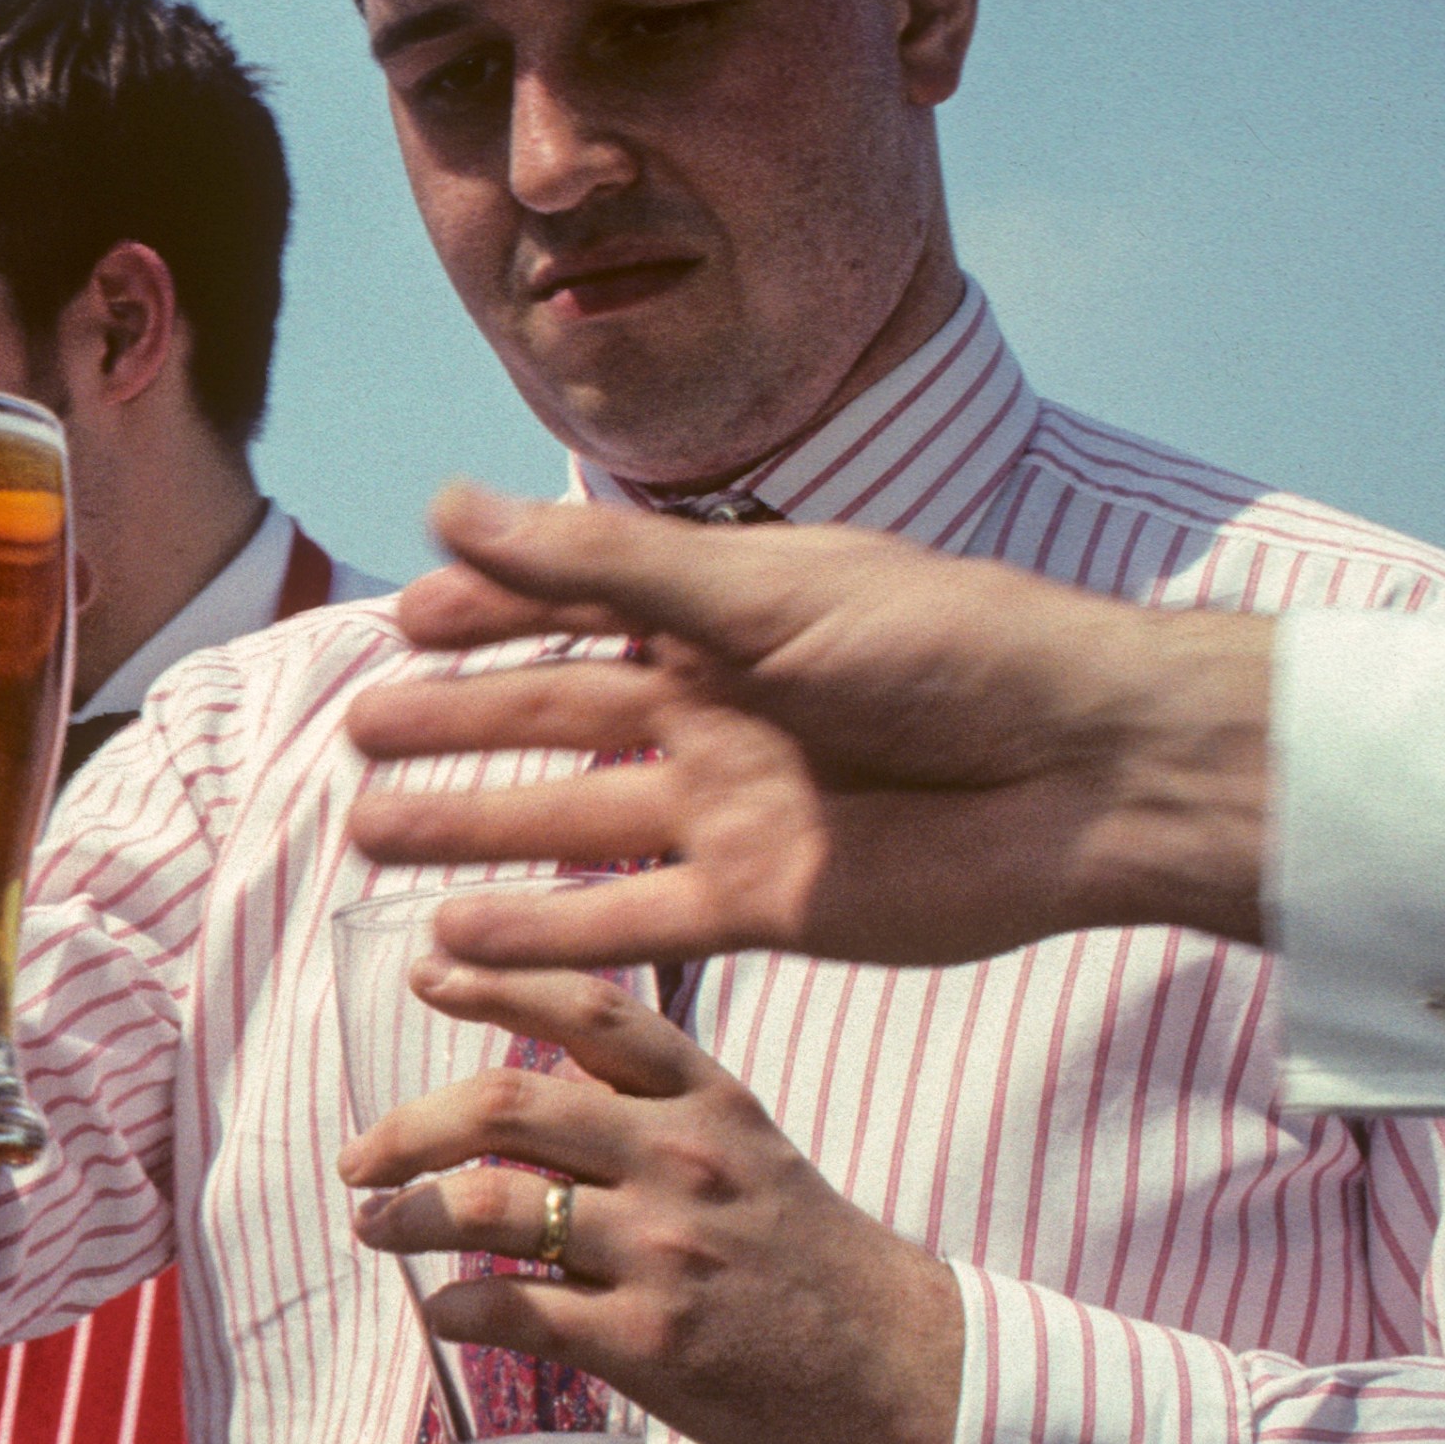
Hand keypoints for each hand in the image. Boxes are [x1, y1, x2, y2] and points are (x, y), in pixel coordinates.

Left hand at [334, 956, 961, 1443]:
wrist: (911, 1375)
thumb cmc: (817, 1263)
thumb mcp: (752, 1146)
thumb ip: (655, 1102)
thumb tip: (541, 1055)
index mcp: (708, 1100)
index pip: (589, 1010)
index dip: (496, 980)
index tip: (426, 971)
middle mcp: (682, 1159)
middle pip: (507, 1104)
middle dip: (407, 1127)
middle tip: (359, 1158)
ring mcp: (665, 1250)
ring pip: (494, 1205)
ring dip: (408, 1214)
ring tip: (375, 1228)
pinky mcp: (652, 1344)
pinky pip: (515, 1310)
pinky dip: (455, 1307)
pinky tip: (440, 1310)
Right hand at [338, 485, 1279, 970]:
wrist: (1088, 772)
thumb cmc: (953, 646)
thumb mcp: (762, 589)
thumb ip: (601, 566)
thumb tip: (446, 507)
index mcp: (729, 616)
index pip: (577, 605)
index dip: (489, 612)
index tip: (402, 623)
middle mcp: (720, 709)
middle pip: (556, 716)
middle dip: (456, 726)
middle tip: (355, 740)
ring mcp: (735, 809)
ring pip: (571, 821)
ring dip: (472, 828)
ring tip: (370, 834)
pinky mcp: (762, 904)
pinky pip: (629, 919)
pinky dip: (543, 932)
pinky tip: (456, 936)